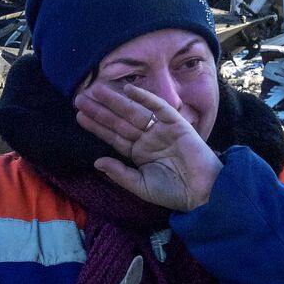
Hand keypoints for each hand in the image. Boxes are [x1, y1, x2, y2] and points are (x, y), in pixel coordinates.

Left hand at [73, 83, 221, 212]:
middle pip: (119, 121)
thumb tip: (96, 162)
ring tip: (96, 90)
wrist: (204, 193)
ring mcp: (161, 130)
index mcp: (138, 153)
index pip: (113, 136)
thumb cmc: (174, 192)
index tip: (80, 116)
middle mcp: (147, 139)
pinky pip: (159, 108)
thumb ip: (120, 174)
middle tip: (80, 98)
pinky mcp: (177, 125)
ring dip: (116, 101)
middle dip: (101, 110)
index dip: (97, 126)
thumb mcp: (141, 186)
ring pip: (134, 112)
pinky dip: (146, 98)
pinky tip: (129, 90)